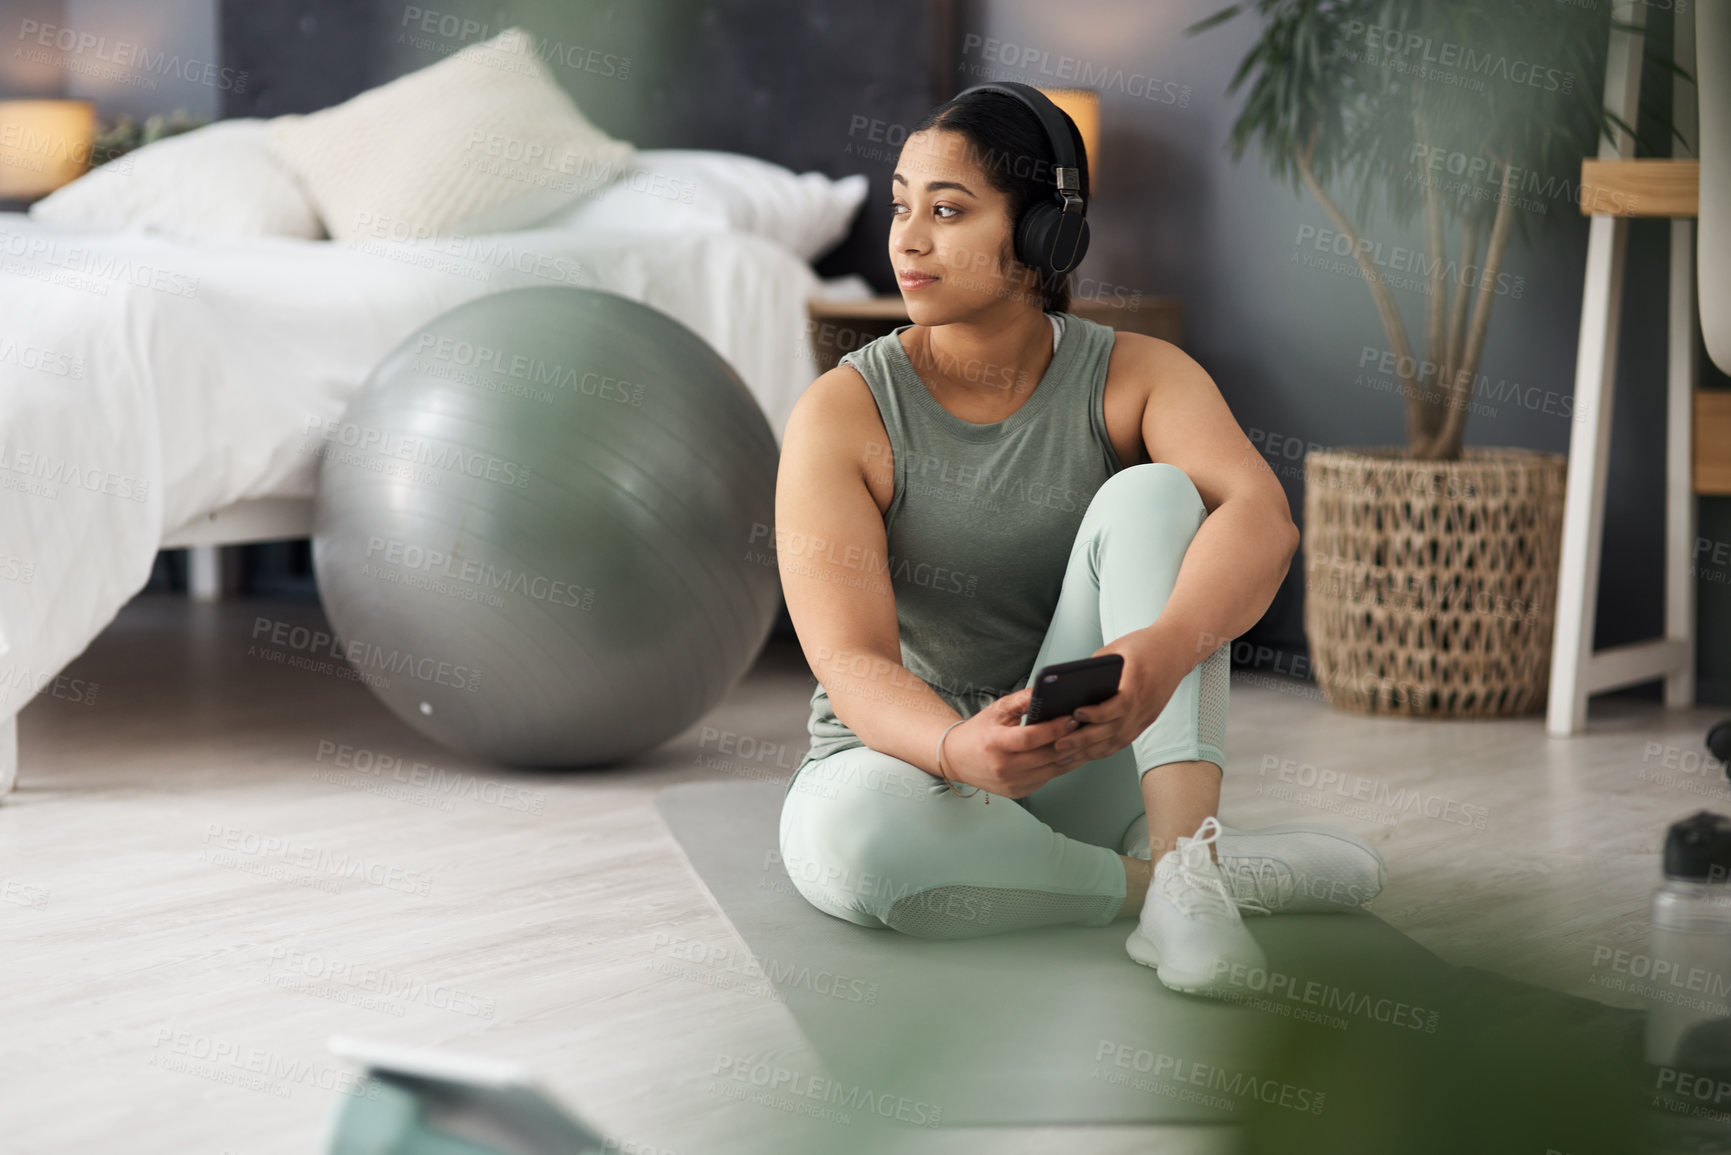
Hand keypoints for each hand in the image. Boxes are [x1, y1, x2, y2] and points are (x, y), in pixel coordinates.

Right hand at [940, 686, 1081, 799]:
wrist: (957, 759)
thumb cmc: (978, 732)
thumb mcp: (997, 710)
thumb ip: (1023, 700)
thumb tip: (1048, 689)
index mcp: (994, 743)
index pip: (1030, 738)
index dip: (1054, 728)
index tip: (1071, 718)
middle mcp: (1003, 767)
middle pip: (1046, 756)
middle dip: (1070, 741)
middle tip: (1086, 727)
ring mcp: (1011, 783)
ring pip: (1052, 771)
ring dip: (1071, 755)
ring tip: (1084, 739)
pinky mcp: (1018, 793)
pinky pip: (1046, 779)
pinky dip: (1060, 766)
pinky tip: (1069, 753)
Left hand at [1048, 628, 1189, 768]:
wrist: (1176, 650)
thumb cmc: (1145, 645)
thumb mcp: (1117, 648)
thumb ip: (1095, 666)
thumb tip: (1067, 686)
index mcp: (1139, 680)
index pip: (1121, 704)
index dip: (1098, 713)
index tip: (1076, 713)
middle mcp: (1146, 702)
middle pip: (1115, 728)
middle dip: (1085, 740)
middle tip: (1060, 744)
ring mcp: (1147, 715)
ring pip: (1119, 740)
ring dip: (1091, 751)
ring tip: (1067, 754)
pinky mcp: (1147, 720)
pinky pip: (1124, 740)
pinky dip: (1104, 749)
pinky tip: (1086, 753)